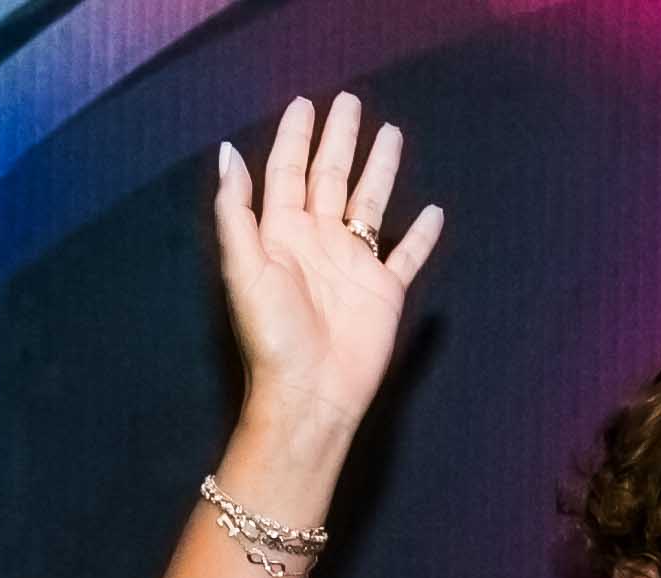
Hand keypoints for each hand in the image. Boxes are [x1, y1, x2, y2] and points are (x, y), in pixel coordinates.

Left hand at [212, 94, 443, 448]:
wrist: (310, 392)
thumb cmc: (273, 335)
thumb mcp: (244, 267)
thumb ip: (236, 210)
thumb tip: (229, 153)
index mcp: (282, 234)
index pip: (288, 172)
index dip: (295, 137)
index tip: (305, 104)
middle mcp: (318, 242)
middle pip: (331, 177)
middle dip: (339, 140)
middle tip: (349, 102)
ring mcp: (353, 265)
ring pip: (370, 204)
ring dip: (380, 170)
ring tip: (390, 134)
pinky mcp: (383, 291)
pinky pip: (407, 256)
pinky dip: (421, 236)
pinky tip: (432, 213)